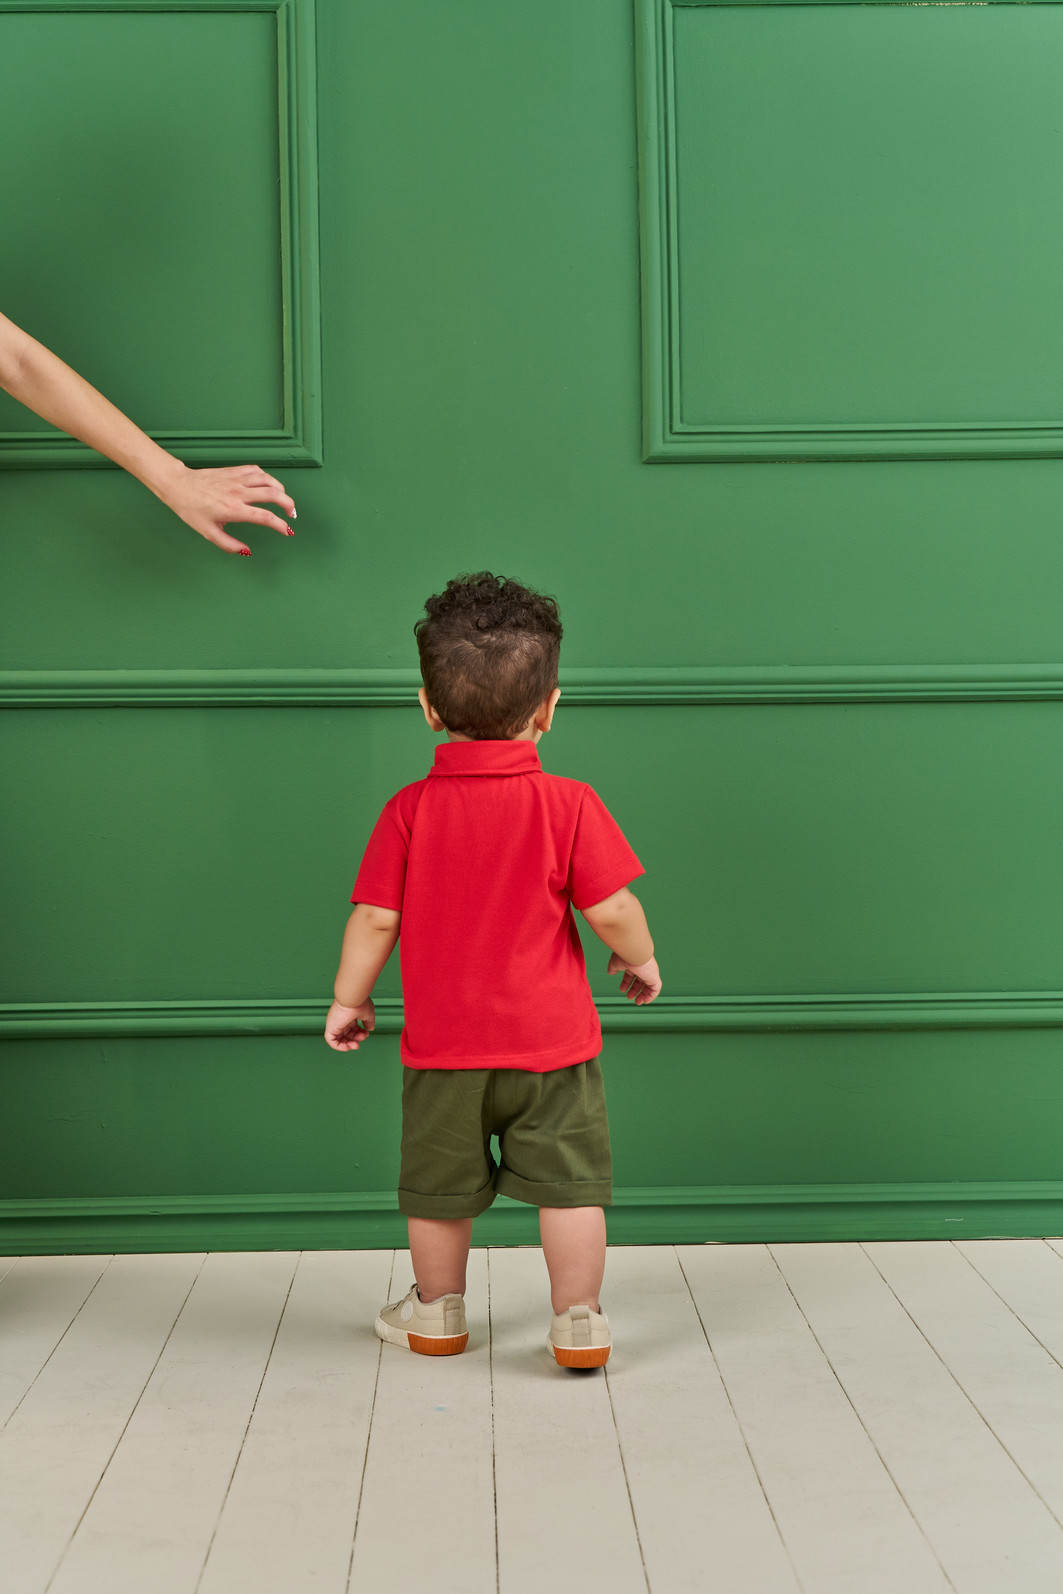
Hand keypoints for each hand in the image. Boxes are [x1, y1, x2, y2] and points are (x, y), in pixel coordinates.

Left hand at [155, 463, 295, 554]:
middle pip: (273, 494)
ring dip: (281, 490)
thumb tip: (247, 551)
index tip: (287, 531)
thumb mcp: (208, 533)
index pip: (265, 517)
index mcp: (233, 510)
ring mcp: (237, 480)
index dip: (281, 525)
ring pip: (268, 480)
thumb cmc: (190, 509)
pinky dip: (267, 477)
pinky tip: (268, 485)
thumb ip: (229, 544)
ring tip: (283, 499)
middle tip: (292, 514)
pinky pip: (256, 471)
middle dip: (289, 505)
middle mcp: (238, 493)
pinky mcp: (233, 471)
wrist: (178, 485)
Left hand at [324, 999, 375, 1050]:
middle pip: (347, 1034)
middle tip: (363, 1037)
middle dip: (356, 1039)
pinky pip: (331, 1041)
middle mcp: (341, 1019)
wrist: (352, 998)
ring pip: (340, 1039)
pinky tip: (347, 1047)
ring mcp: (335, 1023)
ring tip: (356, 1045)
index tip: (366, 1033)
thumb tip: (370, 1029)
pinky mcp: (330, 1027)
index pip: (353, 1028)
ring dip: (349, 1045)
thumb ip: (369, 1022)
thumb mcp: (368, 1014)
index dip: (360, 1033)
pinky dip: (339, 1046)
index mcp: (349, 1015)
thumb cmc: (360, 1002)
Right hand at [607, 952, 661, 1004]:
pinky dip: (651, 996)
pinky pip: (655, 989)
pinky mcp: (655, 977)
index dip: (626, 983)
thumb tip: (610, 973)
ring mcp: (649, 973)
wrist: (634, 952)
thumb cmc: (624, 955)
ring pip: (648, 986)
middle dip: (635, 990)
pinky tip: (645, 1001)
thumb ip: (613, 968)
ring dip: (643, 995)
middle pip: (640, 981)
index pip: (631, 975)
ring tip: (638, 1002)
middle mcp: (642, 968)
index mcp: (634, 964)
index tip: (622, 990)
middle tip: (629, 997)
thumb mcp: (615, 963)